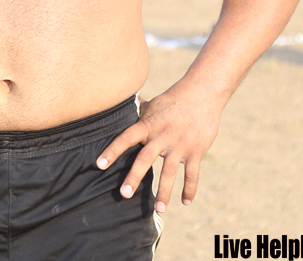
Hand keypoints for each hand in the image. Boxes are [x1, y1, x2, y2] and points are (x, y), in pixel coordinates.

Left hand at [95, 84, 223, 212]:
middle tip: (124, 194)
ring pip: (170, 172)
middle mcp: (162, 136)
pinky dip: (190, 188)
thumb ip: (137, 112)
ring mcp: (180, 145)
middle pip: (145, 158)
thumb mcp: (153, 104)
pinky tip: (185, 202)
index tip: (99, 164)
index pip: (126, 138)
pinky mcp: (196, 151)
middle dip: (135, 177)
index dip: (112, 151)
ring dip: (164, 191)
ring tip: (159, 210)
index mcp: (148, 124)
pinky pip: (192, 173)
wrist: (202, 93)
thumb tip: (117, 106)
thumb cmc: (173, 99)